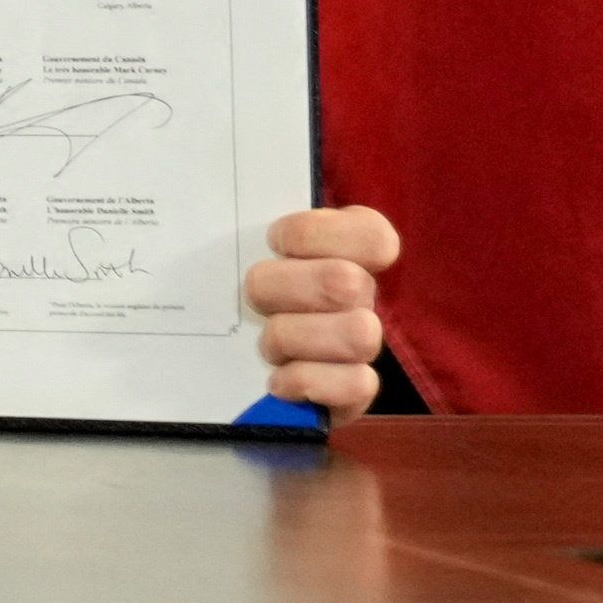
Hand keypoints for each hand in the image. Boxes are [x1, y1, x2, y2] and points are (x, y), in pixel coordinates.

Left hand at [246, 205, 398, 412]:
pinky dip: (308, 382)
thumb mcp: (248, 246)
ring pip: (358, 334)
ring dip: (292, 338)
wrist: (229, 359)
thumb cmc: (242, 285)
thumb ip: (258, 229)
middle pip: (344, 282)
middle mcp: (365, 296)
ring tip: (267, 344)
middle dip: (283, 289)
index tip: (275, 243)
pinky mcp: (354, 391)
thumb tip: (234, 212)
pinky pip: (358, 386)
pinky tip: (278, 380)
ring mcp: (363, 345)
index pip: (372, 235)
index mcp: (350, 250)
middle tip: (256, 299)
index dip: (313, 235)